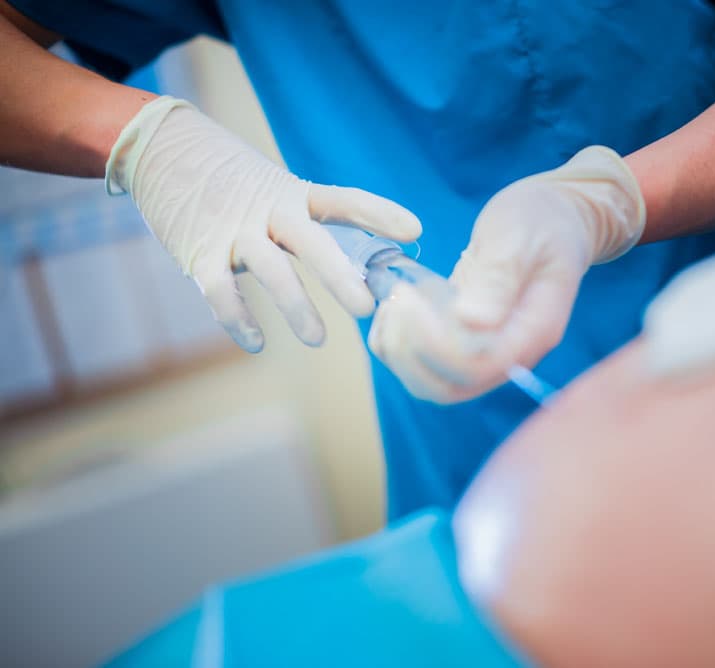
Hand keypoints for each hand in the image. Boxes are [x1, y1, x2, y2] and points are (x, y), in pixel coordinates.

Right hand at [106, 96, 420, 351]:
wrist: (157, 147)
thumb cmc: (230, 177)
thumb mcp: (275, 187)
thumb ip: (311, 219)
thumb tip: (363, 254)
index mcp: (292, 193)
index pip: (342, 200)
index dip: (378, 213)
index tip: (414, 229)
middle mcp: (268, 211)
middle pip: (311, 240)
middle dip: (339, 275)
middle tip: (366, 307)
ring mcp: (233, 231)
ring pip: (270, 270)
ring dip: (295, 306)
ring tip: (318, 339)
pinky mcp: (198, 252)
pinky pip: (220, 291)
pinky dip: (238, 319)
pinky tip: (257, 343)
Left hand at [369, 146, 644, 402]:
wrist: (556, 219)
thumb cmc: (540, 220)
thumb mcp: (520, 235)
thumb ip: (498, 277)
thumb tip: (472, 322)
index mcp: (533, 330)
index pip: (480, 365)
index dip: (435, 344)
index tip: (408, 297)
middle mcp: (511, 353)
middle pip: (450, 387)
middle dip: (409, 354)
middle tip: (396, 300)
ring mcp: (487, 353)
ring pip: (432, 383)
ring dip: (399, 351)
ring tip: (393, 299)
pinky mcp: (464, 343)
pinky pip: (424, 365)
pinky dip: (397, 343)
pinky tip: (394, 304)